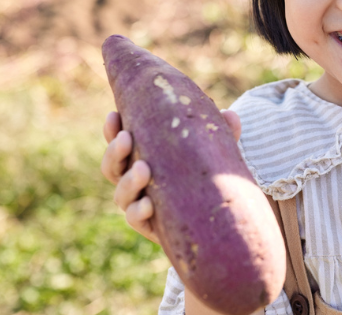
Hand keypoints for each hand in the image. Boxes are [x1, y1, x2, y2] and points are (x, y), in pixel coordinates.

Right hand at [100, 109, 242, 243]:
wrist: (215, 218)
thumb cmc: (207, 174)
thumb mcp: (213, 151)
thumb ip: (221, 133)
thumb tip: (230, 115)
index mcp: (143, 156)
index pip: (119, 142)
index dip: (112, 130)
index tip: (115, 115)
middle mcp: (135, 181)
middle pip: (111, 167)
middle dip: (115, 152)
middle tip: (127, 138)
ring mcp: (139, 204)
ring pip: (120, 194)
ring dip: (128, 181)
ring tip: (143, 169)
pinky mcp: (149, 226)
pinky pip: (135, 219)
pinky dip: (138, 211)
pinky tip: (148, 204)